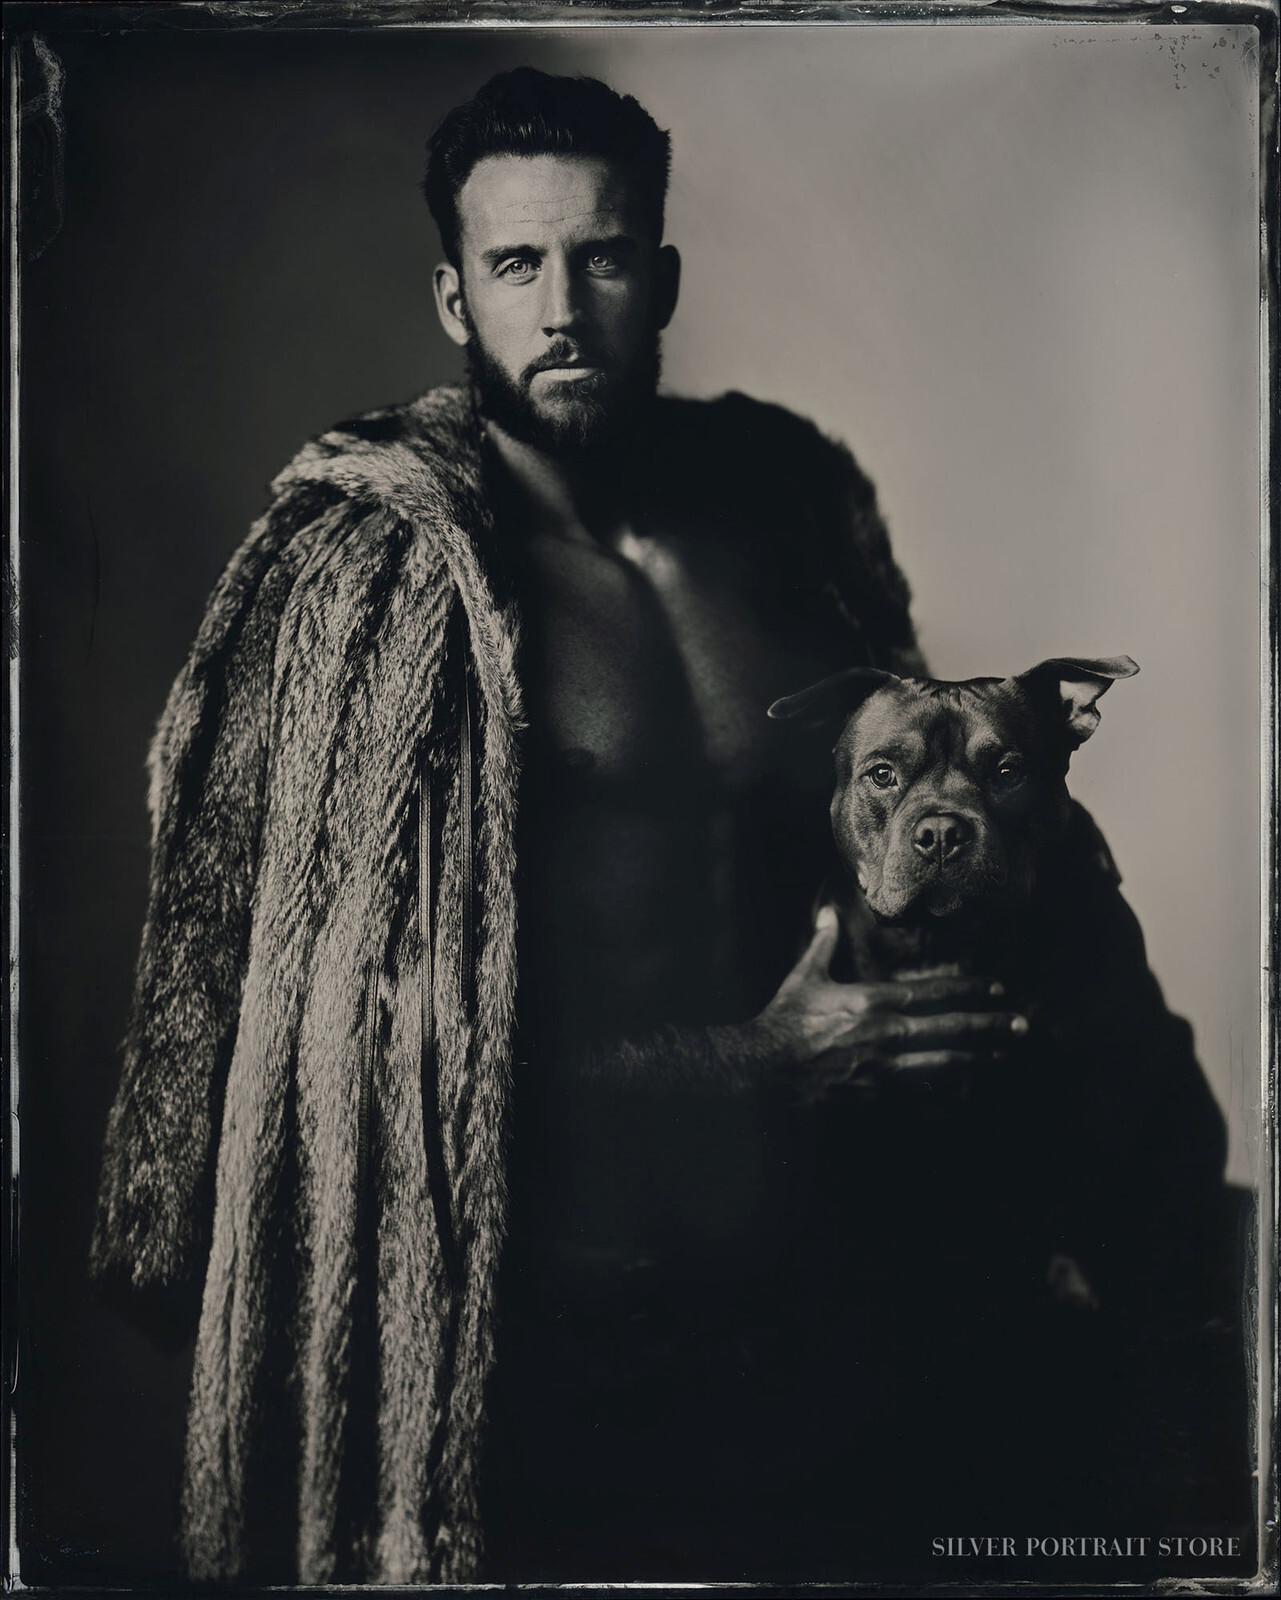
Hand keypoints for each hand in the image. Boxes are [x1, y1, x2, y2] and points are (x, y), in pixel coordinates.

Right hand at [755, 905, 1027, 1099]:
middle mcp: (885, 1036)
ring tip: (1006, 1056)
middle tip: (1022, 1026)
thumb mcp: (804, 976)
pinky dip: (950, 1095)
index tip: (999, 988)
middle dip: (989, 1027)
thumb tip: (829, 909)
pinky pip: (923, 1097)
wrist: (764, 1071)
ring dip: (979, 1060)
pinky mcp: (877, 1097)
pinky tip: (970, 1093)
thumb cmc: (784, 1021)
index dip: (969, 991)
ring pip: (944, 1066)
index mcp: (871, 1003)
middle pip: (950, 1031)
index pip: (932, 994)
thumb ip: (824, 943)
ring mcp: (884, 1071)